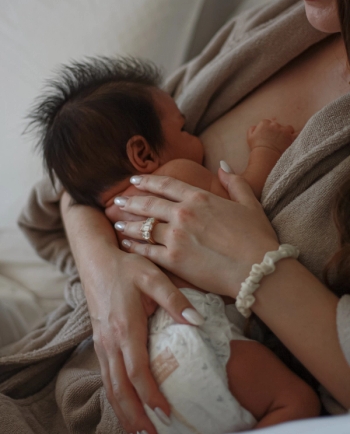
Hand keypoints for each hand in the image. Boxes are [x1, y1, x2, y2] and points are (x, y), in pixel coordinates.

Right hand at [60, 196, 203, 433]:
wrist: (95, 259)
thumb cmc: (126, 267)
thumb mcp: (153, 276)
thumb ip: (176, 300)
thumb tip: (199, 322)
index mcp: (125, 328)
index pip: (138, 372)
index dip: (151, 396)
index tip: (166, 414)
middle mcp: (109, 341)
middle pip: (120, 389)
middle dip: (135, 417)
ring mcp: (101, 343)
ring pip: (110, 386)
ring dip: (123, 413)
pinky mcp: (99, 341)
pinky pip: (106, 377)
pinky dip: (115, 397)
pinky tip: (124, 407)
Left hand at [106, 171, 279, 297]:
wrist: (257, 269)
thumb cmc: (257, 237)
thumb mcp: (249, 203)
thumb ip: (234, 182)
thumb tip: (222, 165)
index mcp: (199, 198)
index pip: (166, 185)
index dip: (147, 181)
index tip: (134, 180)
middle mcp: (183, 214)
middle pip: (148, 204)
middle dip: (130, 201)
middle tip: (117, 200)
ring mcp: (176, 237)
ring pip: (143, 227)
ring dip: (127, 224)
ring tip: (116, 222)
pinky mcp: (173, 261)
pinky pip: (146, 251)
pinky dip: (134, 247)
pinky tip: (126, 245)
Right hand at [247, 118, 295, 153]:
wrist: (265, 156)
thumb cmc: (257, 147)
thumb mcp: (250, 137)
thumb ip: (252, 129)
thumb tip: (256, 127)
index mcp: (265, 123)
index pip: (267, 122)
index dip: (267, 129)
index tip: (267, 135)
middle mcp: (275, 124)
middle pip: (277, 125)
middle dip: (276, 131)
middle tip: (274, 140)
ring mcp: (284, 130)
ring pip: (288, 128)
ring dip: (286, 132)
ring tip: (284, 140)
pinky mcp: (291, 137)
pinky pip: (297, 133)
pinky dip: (296, 135)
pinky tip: (295, 138)